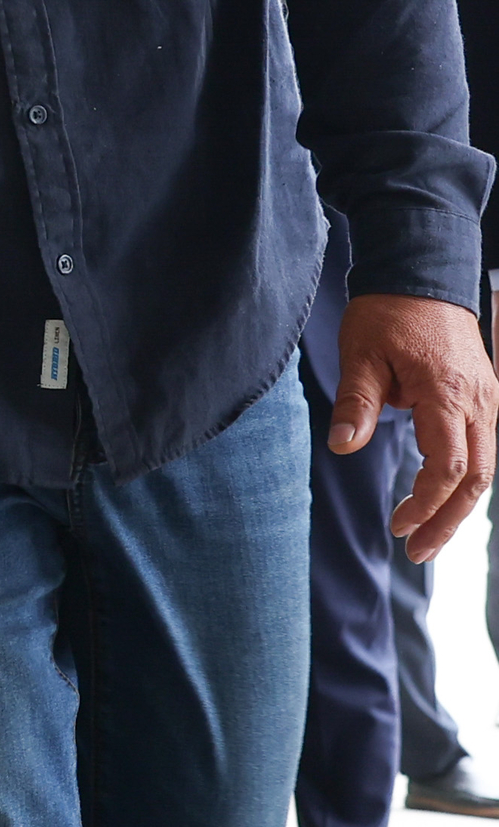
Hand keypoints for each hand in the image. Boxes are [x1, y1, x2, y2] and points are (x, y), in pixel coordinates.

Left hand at [333, 291, 498, 559]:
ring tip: (425, 537)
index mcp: (449, 393)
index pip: (448, 465)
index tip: (397, 525)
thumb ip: (355, 403)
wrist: (423, 275)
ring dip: (457, 505)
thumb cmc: (388, 312)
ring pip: (484, 467)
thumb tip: (342, 447)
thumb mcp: (359, 353)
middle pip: (477, 477)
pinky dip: (463, 481)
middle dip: (448, 520)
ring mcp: (488, 401)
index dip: (426, 502)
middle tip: (415, 551)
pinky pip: (482, 450)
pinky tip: (440, 500)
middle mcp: (481, 402)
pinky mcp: (484, 399)